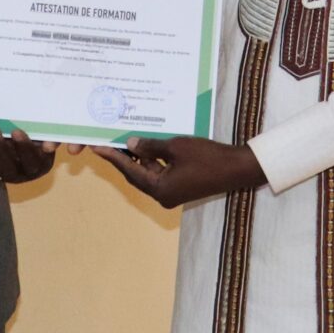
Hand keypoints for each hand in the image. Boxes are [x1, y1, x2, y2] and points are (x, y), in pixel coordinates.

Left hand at [0, 126, 56, 183]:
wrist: (24, 135)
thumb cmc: (41, 130)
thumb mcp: (50, 132)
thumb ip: (53, 137)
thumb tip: (50, 145)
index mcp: (40, 165)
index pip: (32, 160)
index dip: (24, 147)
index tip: (16, 131)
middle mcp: (22, 174)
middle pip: (8, 167)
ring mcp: (3, 174)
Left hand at [93, 136, 266, 208]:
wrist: (236, 168)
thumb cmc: (206, 157)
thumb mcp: (175, 147)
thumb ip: (150, 147)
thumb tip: (130, 144)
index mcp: (159, 189)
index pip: (129, 171)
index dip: (113, 157)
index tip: (97, 146)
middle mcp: (162, 194)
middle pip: (136, 174)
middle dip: (122, 157)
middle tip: (106, 140)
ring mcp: (171, 192)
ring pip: (147, 172)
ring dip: (137, 157)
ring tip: (123, 137)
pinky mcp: (180, 186)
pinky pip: (159, 172)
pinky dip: (151, 159)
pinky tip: (145, 144)